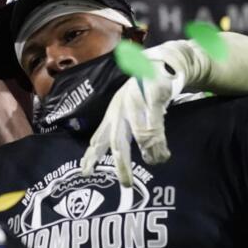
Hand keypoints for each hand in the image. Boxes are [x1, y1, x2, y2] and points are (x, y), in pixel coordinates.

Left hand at [80, 56, 184, 185]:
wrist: (160, 63)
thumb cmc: (142, 92)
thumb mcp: (125, 110)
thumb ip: (118, 130)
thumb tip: (114, 154)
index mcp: (113, 114)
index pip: (98, 138)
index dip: (91, 156)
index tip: (85, 173)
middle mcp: (121, 109)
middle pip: (118, 141)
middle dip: (121, 165)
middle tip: (126, 184)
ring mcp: (137, 101)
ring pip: (140, 134)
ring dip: (149, 152)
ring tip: (156, 161)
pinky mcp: (154, 95)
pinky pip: (156, 123)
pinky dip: (159, 141)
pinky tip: (163, 151)